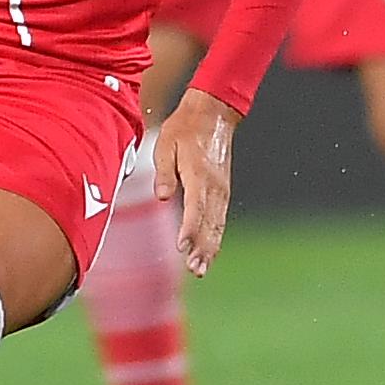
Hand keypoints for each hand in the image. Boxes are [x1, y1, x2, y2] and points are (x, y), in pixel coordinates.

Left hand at [151, 87, 238, 276]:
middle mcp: (214, 186)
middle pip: (209, 222)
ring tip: (201, 269)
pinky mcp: (222, 190)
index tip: (182, 247)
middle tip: (195, 270)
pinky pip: (220, 219)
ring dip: (210, 248)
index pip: (195, 207)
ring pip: (217, 224)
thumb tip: (162, 196)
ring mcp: (221, 189)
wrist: (212, 114)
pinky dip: (215, 237)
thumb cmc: (184, 129)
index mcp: (199, 174)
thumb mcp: (166, 145)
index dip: (189, 229)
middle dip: (202, 248)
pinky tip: (210, 252)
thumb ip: (165, 173)